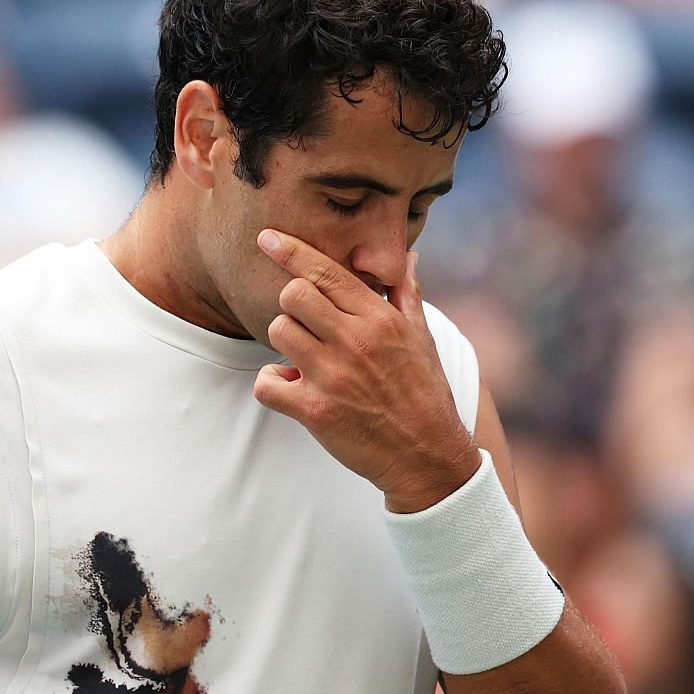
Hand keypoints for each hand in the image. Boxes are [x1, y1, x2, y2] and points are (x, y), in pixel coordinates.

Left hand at [252, 228, 480, 511]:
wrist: (427, 456)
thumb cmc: (424, 392)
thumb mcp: (422, 338)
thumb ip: (407, 294)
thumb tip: (408, 256)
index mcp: (380, 319)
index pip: (326, 272)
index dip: (291, 251)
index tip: (267, 237)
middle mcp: (356, 342)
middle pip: (293, 295)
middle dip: (293, 305)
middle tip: (310, 326)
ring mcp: (333, 377)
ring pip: (278, 332)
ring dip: (285, 344)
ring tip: (306, 359)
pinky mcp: (315, 412)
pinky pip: (266, 383)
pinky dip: (273, 385)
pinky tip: (294, 389)